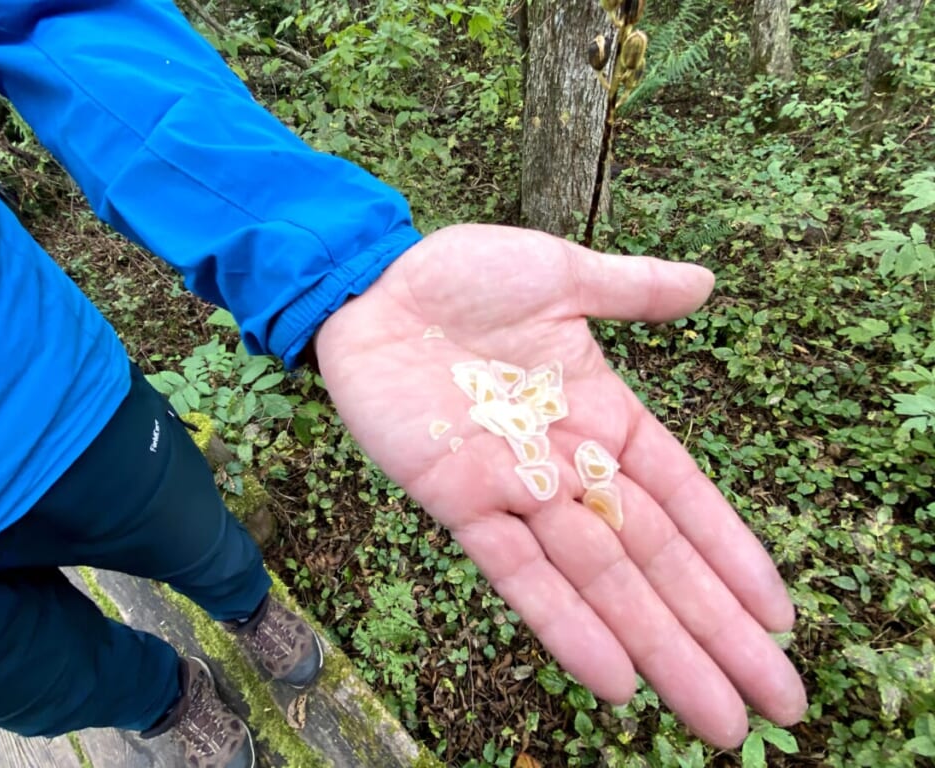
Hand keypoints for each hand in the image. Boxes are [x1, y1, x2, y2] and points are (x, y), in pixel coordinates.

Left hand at [314, 224, 806, 747]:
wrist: (370, 284)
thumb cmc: (460, 275)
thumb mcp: (560, 273)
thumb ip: (632, 289)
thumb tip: (709, 283)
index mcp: (602, 414)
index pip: (682, 499)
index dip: (730, 556)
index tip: (779, 618)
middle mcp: (567, 465)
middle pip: (653, 559)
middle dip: (713, 629)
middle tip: (775, 703)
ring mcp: (514, 489)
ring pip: (598, 581)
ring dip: (657, 648)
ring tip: (714, 715)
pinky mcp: (457, 502)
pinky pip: (517, 574)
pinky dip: (565, 626)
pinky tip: (615, 679)